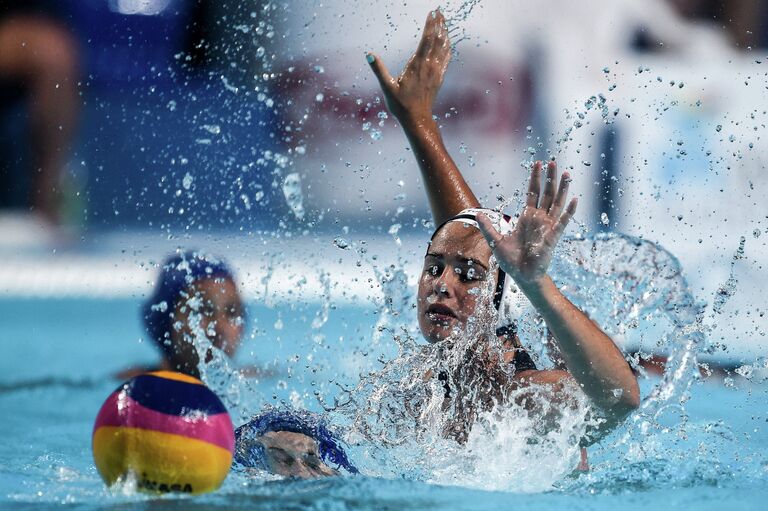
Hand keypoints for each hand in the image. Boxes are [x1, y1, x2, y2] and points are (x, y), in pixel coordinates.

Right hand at [366, 9, 449, 126]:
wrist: (417, 119)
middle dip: (439, 24)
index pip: (426, 40)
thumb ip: (379, 69)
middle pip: (437, 40)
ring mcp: (436, 72)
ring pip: (443, 48)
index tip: (433, 12)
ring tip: (444, 21)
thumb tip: (369, 54)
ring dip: (444, 33)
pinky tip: (447, 42)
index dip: (430, 25)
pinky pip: (445, 58)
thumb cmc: (401, 105)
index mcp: (417, 65)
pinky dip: (447, 47)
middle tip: (439, 11)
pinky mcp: (439, 78)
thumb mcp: (387, 87)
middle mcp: (429, 66)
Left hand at [476, 161, 577, 288]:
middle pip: (546, 193)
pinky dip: (569, 211)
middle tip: (552, 161)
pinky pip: (563, 222)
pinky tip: (574, 199)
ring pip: (557, 203)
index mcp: (527, 217)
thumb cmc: (512, 260)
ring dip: (561, 188)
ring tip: (565, 173)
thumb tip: (476, 214)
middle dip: (549, 177)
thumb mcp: (495, 241)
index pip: (533, 192)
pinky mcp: (553, 236)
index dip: (535, 178)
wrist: (522, 276)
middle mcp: (539, 219)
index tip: (538, 164)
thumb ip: (488, 227)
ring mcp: (547, 226)